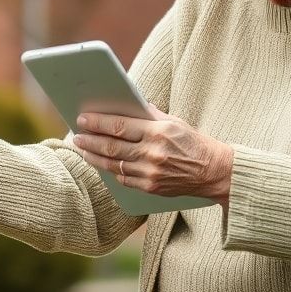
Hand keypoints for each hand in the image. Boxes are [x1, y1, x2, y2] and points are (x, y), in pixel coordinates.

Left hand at [72, 104, 232, 204]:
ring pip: (114, 165)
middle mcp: (153, 153)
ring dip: (94, 157)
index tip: (82, 119)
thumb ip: (149, 115)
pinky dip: (111, 171)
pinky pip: (124, 179)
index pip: (120, 126)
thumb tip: (125, 104)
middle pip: (112, 147)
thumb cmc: (193, 142)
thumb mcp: (174, 122)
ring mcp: (151, 173)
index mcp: (158, 132)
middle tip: (76, 135)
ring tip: (83, 149)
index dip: (98, 123)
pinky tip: (101, 164)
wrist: (214, 172)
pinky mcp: (151, 188)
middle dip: (90, 141)